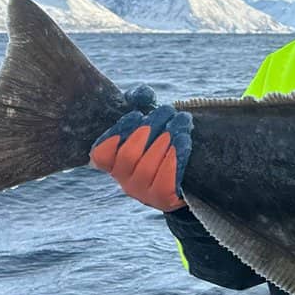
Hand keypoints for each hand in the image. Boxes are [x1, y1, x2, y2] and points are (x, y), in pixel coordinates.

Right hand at [89, 85, 192, 211]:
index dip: (116, 134)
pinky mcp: (163, 200)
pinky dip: (175, 157)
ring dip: (166, 139)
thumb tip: (141, 93)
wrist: (193, 177)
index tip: (138, 114)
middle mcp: (125, 181)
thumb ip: (141, 104)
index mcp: (116, 165)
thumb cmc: (165, 144)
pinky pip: (165, 181)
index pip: (102, 154)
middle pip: (129, 156)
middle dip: (150, 129)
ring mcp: (143, 193)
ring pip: (147, 167)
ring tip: (182, 120)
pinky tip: (185, 140)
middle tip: (168, 111)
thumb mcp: (151, 124)